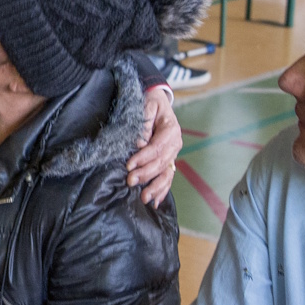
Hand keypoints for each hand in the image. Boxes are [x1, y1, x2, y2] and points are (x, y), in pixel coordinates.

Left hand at [126, 84, 181, 206]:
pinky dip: (162, 190)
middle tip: (130, 181)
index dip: (143, 157)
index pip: (157, 147)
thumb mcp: (147, 105)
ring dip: (155, 186)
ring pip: (167, 173)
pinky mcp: (169, 160)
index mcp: (171, 129)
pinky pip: (168, 178)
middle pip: (161, 162)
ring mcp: (173, 154)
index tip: (129, 165)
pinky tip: (155, 201)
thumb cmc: (151, 103)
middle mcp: (175, 144)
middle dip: (146, 174)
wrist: (159, 102)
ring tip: (144, 197)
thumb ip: (145, 123)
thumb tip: (140, 143)